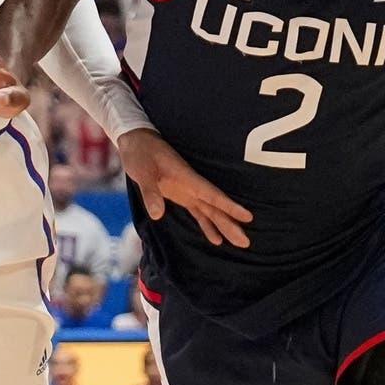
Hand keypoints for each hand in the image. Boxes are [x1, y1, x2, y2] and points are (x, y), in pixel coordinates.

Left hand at [119, 128, 250, 247]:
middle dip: (231, 224)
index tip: (247, 217)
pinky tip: (216, 240)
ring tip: (239, 243)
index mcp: (187, 178)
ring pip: (211, 211)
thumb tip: (157, 215)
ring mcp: (188, 191)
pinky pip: (198, 212)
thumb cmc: (141, 153)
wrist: (137, 142)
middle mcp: (192, 186)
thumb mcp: (142, 172)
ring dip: (224, 226)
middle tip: (245, 242)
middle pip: (215, 208)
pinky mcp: (182, 195)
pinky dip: (207, 225)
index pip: (212, 195)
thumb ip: (151, 192)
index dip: (229, 206)